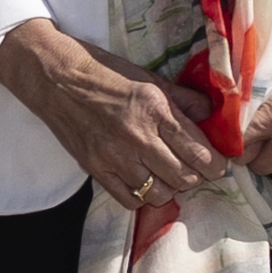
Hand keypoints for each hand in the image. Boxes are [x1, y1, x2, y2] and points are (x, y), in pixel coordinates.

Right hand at [0, 18, 221, 206]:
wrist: (54, 77)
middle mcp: (138, 136)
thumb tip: (211, 114)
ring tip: (166, 174)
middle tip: (192, 168)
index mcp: (155, 109)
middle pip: (184, 177)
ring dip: (168, 187)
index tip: (217, 164)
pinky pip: (130, 200)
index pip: (199, 152)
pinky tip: (142, 181)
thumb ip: (182, 99)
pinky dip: (142, 196)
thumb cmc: (102, 72)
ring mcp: (115, 156)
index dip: (216, 164)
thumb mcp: (147, 77)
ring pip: (159, 193)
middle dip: (196, 176)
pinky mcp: (95, 169)